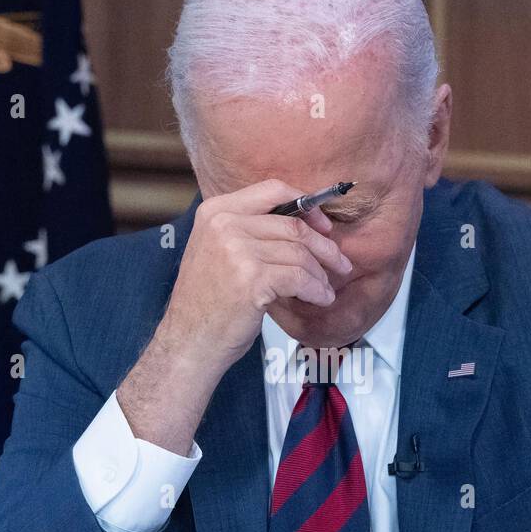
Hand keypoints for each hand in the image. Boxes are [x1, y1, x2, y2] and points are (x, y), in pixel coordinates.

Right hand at [117, 178, 350, 454]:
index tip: (323, 225)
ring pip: (299, 253)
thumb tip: (303, 224)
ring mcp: (237, 249)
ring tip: (325, 289)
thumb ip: (250, 231)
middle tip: (341, 263)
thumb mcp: (219, 252)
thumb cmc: (208, 302)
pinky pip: (300, 277)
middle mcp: (225, 224)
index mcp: (216, 211)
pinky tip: (320, 299)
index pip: (272, 190)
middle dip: (324, 246)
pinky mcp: (252, 277)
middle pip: (292, 225)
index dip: (306, 205)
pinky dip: (316, 289)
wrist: (189, 341)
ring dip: (320, 274)